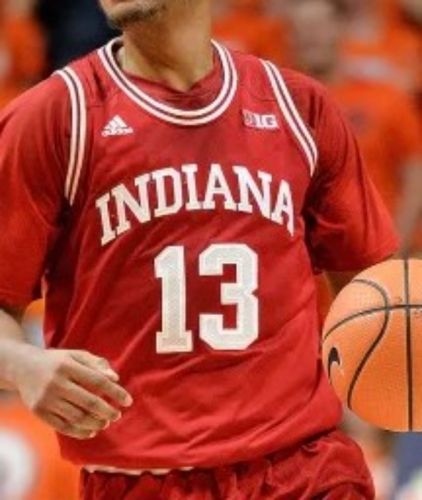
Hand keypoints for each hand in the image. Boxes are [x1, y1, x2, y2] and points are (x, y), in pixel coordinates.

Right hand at [14, 346, 132, 439]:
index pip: (97, 380)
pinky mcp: (39, 412)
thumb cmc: (58, 361)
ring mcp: (46, 399)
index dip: (115, 392)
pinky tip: (92, 431)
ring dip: (95, 423)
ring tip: (106, 422)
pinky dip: (80, 432)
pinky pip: (63, 427)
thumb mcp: (76, 355)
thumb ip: (97, 363)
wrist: (23, 367)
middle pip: (88, 402)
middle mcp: (56, 382)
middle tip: (118, 415)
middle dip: (107, 411)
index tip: (128, 401)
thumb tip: (115, 378)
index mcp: (68, 366)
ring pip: (76, 417)